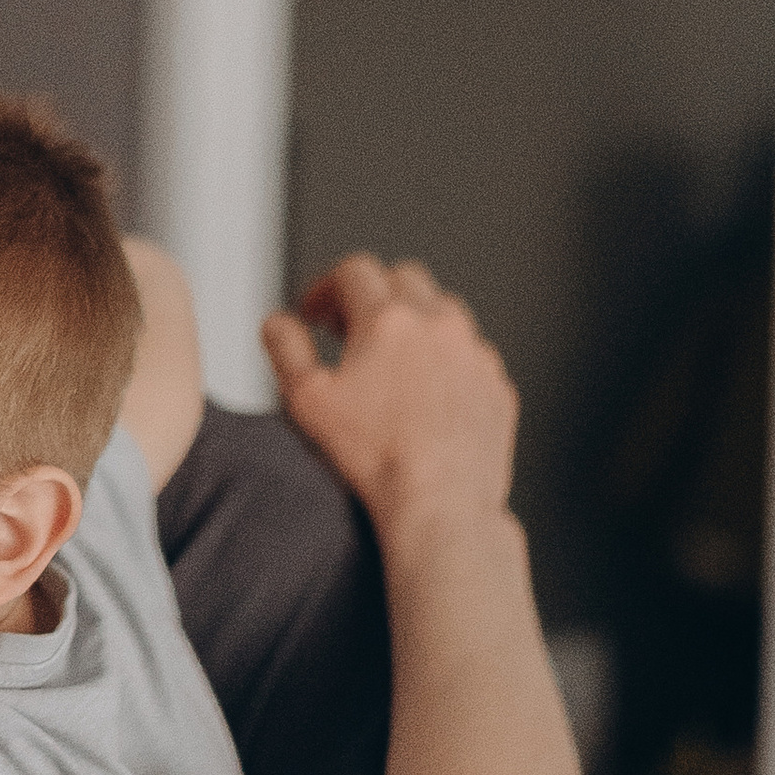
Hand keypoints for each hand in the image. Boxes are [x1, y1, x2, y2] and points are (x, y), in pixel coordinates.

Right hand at [262, 253, 516, 552]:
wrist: (441, 503)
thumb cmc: (378, 458)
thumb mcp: (306, 399)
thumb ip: (285, 347)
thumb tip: (278, 323)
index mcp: (388, 320)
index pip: (354, 271)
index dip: (326, 287)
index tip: (316, 312)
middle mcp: (438, 325)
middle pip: (402, 278)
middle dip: (372, 295)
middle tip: (348, 328)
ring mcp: (474, 353)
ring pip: (443, 311)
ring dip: (413, 322)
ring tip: (389, 359)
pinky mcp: (497, 384)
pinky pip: (470, 352)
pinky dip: (446, 358)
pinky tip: (425, 391)